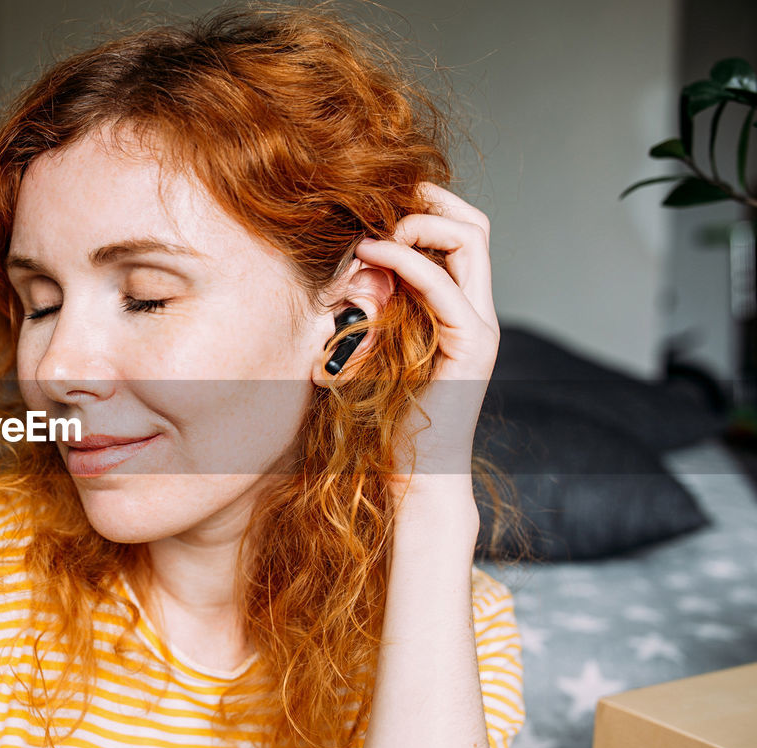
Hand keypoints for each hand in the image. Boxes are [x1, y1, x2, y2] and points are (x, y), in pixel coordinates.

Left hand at [352, 182, 499, 500]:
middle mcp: (475, 312)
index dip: (427, 208)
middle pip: (476, 226)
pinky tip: (372, 253)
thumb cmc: (385, 421)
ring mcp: (478, 326)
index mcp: (457, 311)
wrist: (414, 473)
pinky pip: (443, 284)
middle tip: (384, 200)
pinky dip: (407, 259)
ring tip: (372, 233)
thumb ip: (371, 310)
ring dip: (419, 222)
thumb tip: (342, 271)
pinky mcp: (470, 345)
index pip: (462, 236)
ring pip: (472, 240)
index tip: (379, 205)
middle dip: (432, 200)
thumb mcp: (371, 350)